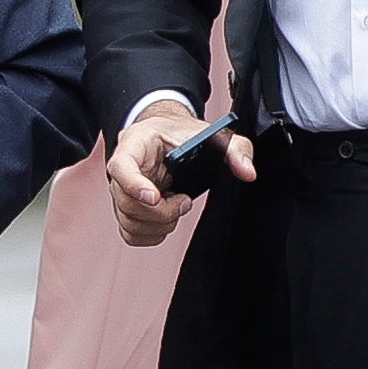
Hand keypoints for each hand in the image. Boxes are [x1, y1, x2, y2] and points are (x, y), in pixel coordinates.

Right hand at [107, 97, 247, 249]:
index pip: (120, 166)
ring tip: (177, 205)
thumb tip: (247, 172)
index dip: (133, 184)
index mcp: (134, 143)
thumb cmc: (183, 135)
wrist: (169, 138)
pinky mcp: (124, 210)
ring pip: (130, 222)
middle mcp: (120, 169)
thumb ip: (235, 148)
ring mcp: (120, 191)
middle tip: (184, 201)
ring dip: (160, 224)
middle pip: (127, 203)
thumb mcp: (212, 134)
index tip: (155, 196)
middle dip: (162, 211)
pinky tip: (167, 217)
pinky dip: (153, 233)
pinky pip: (130, 234)